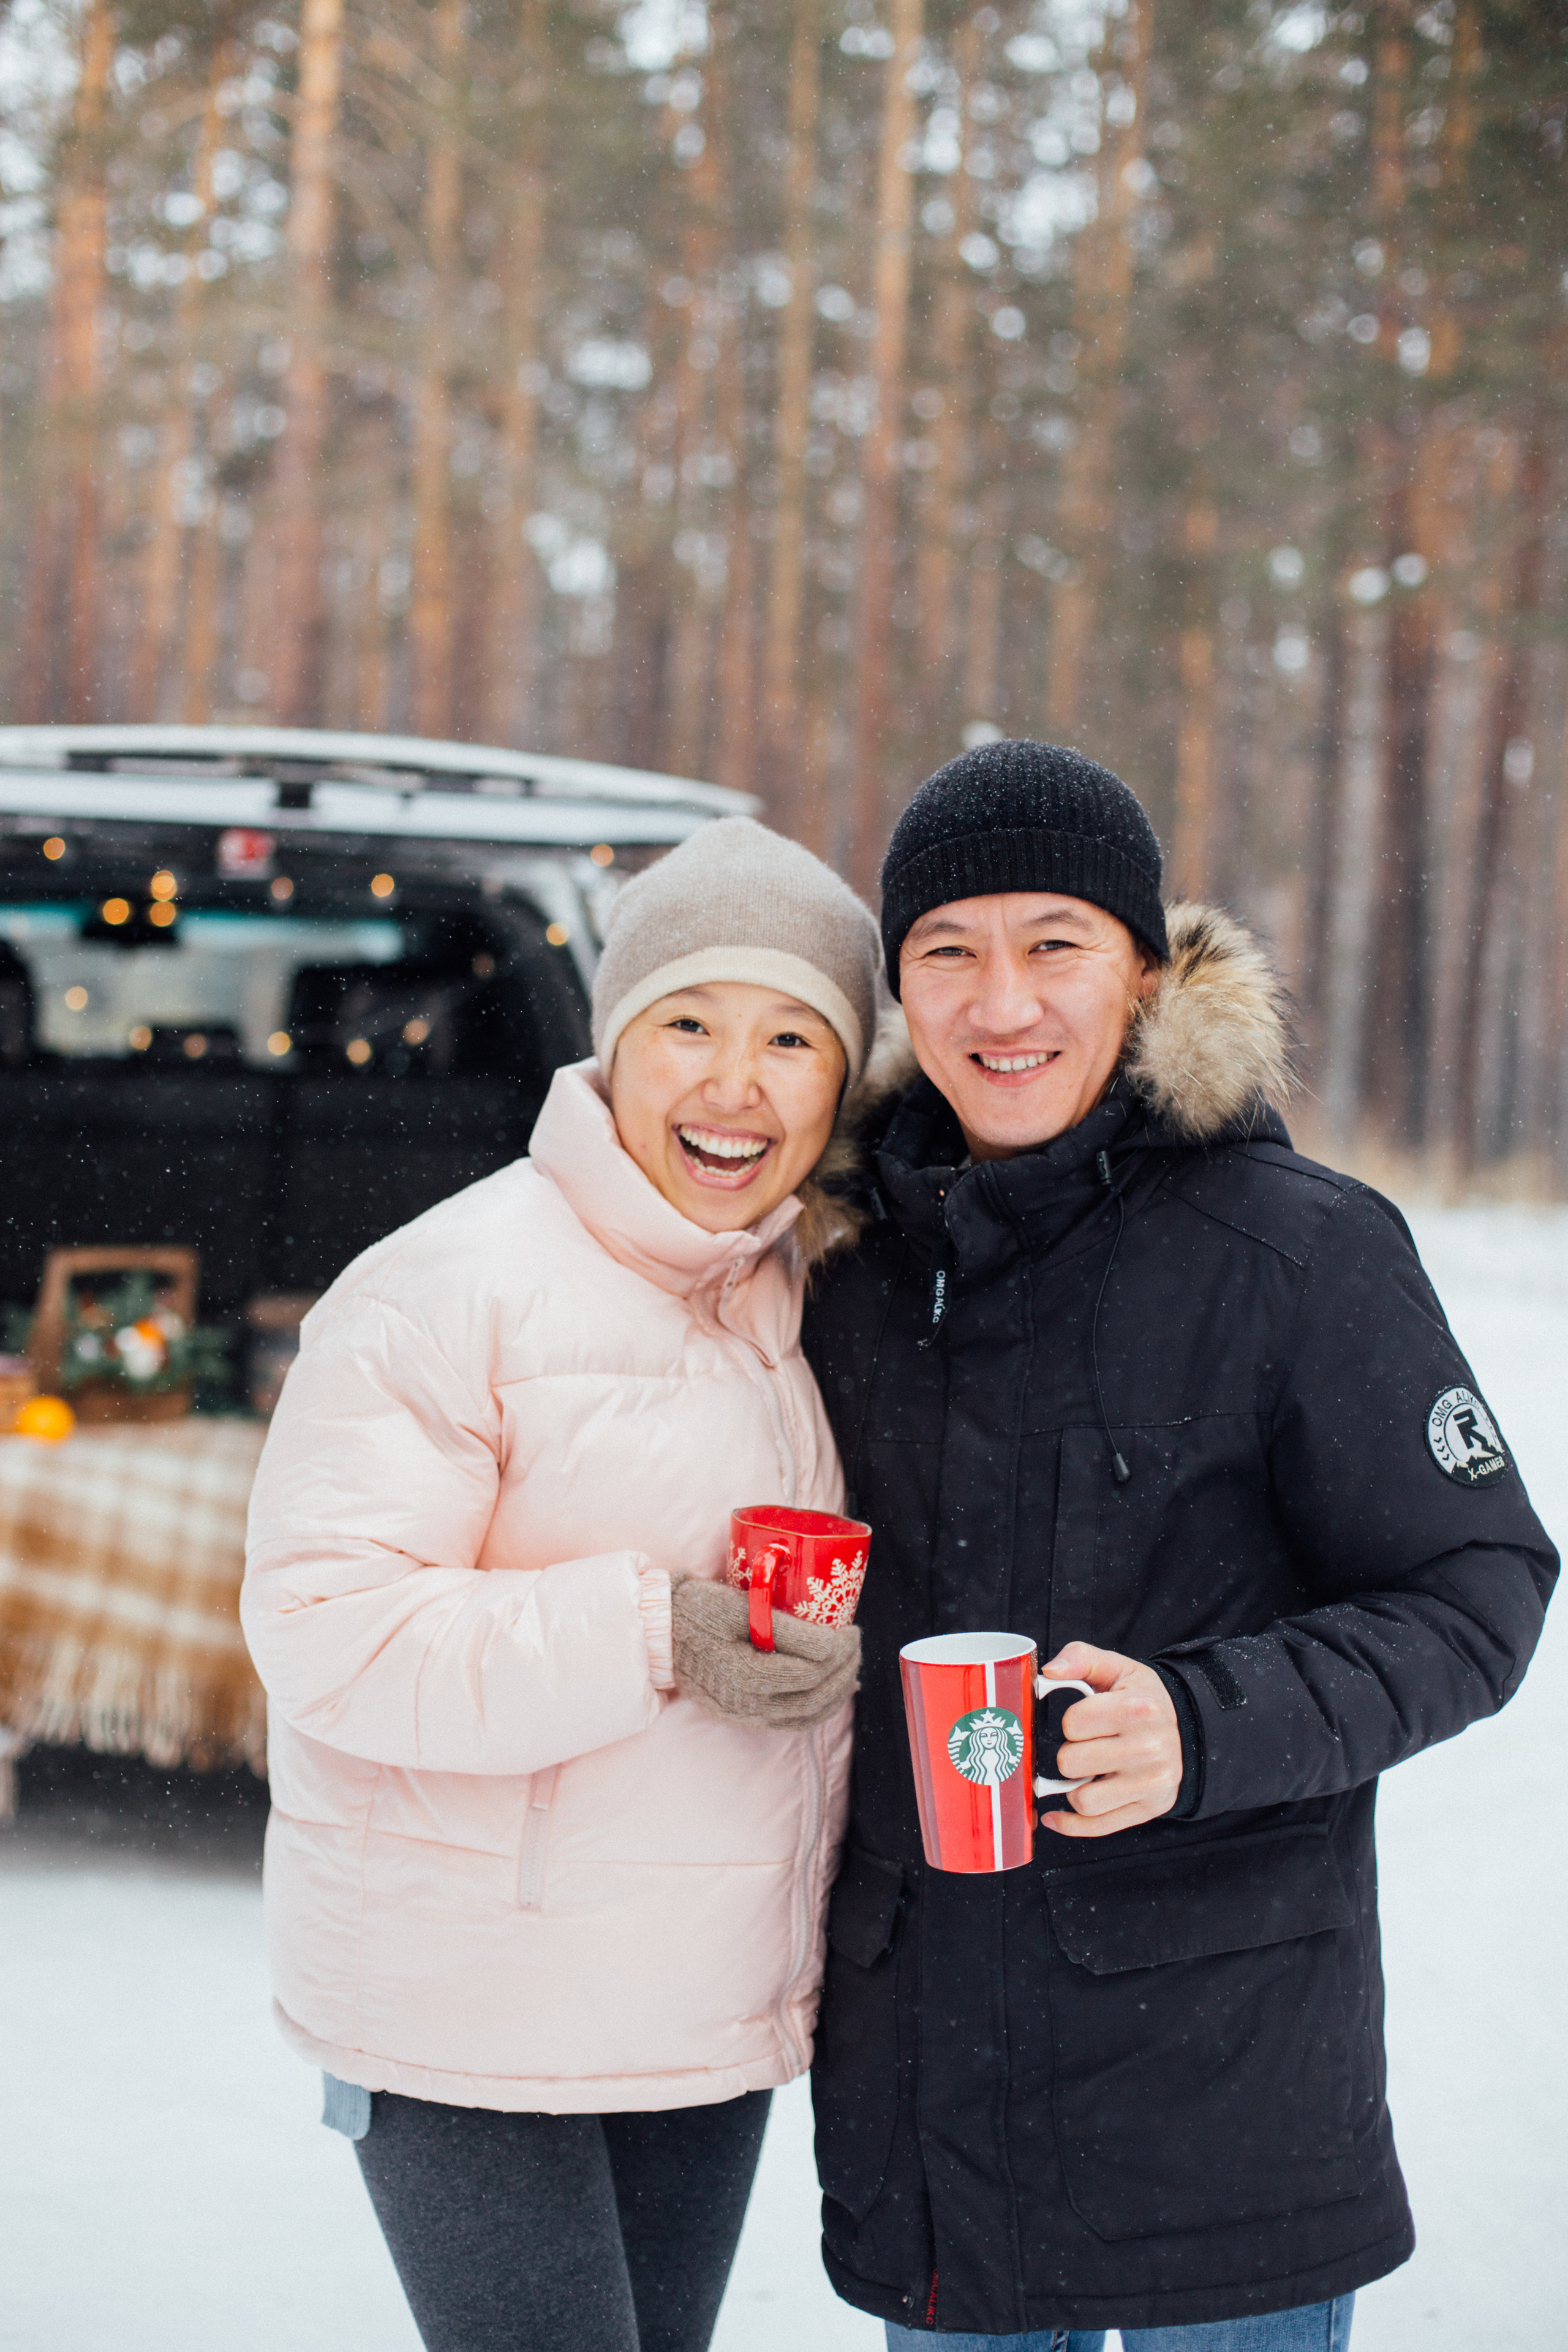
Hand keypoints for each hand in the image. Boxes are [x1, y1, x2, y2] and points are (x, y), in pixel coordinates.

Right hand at [671, 1576, 860, 1730]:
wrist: (658, 1635)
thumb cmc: (696, 1610)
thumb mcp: (738, 1606)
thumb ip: (782, 1624)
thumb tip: (829, 1639)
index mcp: (746, 1672)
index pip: (811, 1667)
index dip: (840, 1649)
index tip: (851, 1628)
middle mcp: (748, 1702)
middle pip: (815, 1693)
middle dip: (845, 1668)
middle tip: (856, 1644)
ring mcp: (745, 1714)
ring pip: (808, 1714)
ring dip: (838, 1692)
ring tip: (852, 1670)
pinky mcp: (743, 1717)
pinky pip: (791, 1722)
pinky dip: (818, 1711)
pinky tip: (832, 1696)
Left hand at [1037, 1641, 1181, 1838]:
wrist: (1189, 1731)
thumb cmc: (1144, 1700)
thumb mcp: (1118, 1668)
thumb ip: (1081, 1658)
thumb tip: (1049, 1672)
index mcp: (1138, 1710)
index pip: (1072, 1723)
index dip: (1072, 1722)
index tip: (1087, 1720)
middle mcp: (1148, 1749)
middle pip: (1071, 1763)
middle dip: (1071, 1753)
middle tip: (1089, 1745)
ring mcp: (1151, 1784)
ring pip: (1083, 1800)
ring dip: (1075, 1786)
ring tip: (1088, 1771)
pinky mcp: (1149, 1809)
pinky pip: (1097, 1827)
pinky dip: (1070, 1825)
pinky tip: (1056, 1816)